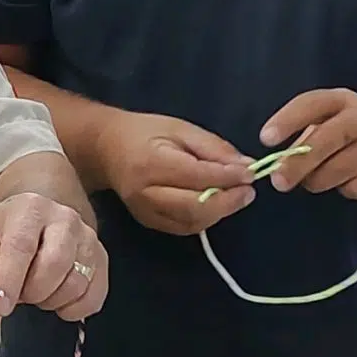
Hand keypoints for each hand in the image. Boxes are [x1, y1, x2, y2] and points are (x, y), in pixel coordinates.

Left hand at [0, 192, 107, 319]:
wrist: (33, 222)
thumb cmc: (3, 233)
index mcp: (30, 209)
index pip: (21, 246)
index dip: (10, 280)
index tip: (1, 306)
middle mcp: (65, 219)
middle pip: (55, 264)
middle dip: (32, 291)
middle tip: (19, 295)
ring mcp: (88, 239)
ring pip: (76, 283)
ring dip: (51, 300)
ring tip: (36, 291)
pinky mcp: (101, 260)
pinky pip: (93, 297)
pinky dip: (73, 309)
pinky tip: (57, 300)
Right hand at [98, 111, 260, 235]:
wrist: (105, 149)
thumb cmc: (144, 132)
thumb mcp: (181, 128)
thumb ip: (213, 148)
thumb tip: (245, 167)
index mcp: (151, 163)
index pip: (196, 176)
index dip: (227, 177)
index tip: (251, 173)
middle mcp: (145, 192)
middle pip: (193, 207)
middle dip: (227, 201)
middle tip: (249, 191)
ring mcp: (145, 212)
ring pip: (191, 222)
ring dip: (219, 212)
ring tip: (236, 196)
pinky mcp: (148, 222)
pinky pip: (184, 227)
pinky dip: (205, 218)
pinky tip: (216, 205)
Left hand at [255, 89, 356, 200]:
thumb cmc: (356, 126)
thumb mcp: (334, 115)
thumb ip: (307, 131)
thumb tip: (281, 161)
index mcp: (342, 100)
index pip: (312, 104)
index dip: (287, 121)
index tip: (265, 138)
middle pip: (323, 143)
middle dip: (296, 164)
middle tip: (277, 181)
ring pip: (332, 173)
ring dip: (316, 180)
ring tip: (321, 173)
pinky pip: (349, 189)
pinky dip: (342, 188)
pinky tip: (351, 176)